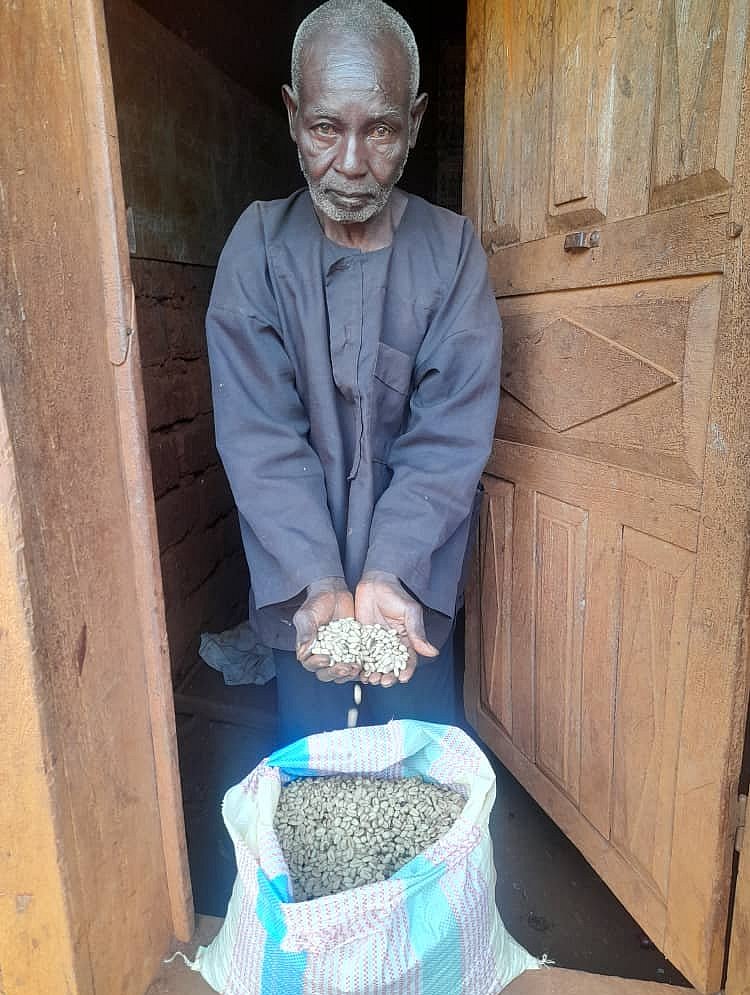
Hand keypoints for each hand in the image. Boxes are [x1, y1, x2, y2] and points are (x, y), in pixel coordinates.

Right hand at [293, 577, 358, 682]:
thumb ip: (305, 632)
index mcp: (309, 649)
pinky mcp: (354, 649)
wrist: (333, 592)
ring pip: (342, 671)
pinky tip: (364, 663)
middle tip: (344, 667)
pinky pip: (356, 662)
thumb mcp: (307, 615)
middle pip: (327, 673)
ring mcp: (339, 653)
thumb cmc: (316, 603)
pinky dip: (360, 666)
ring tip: (355, 667)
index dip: (318, 665)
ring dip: (348, 673)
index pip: (311, 664)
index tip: (326, 658)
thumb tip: (303, 651)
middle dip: (335, 672)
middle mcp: (324, 654)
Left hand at [354, 570, 438, 686]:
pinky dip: (360, 667)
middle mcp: (391, 645)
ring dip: (374, 675)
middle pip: (391, 667)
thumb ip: (417, 633)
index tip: (403, 678)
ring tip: (370, 679)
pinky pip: (361, 657)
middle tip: (383, 681)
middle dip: (388, 677)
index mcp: (406, 640)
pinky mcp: (362, 640)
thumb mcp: (410, 612)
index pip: (408, 660)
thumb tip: (432, 652)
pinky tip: (357, 673)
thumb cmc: (396, 595)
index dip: (406, 671)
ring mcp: (376, 644)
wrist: (375, 583)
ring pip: (376, 665)